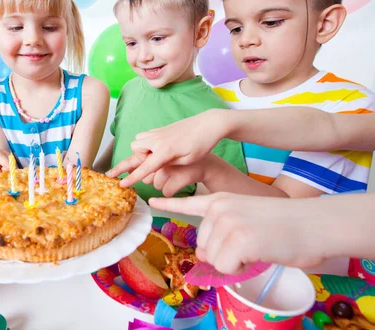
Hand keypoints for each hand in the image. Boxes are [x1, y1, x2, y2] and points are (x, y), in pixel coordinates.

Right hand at [107, 109, 225, 186]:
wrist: (209, 123)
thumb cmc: (202, 144)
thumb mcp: (187, 160)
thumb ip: (168, 164)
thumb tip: (155, 166)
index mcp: (165, 150)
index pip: (145, 167)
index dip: (132, 178)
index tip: (121, 184)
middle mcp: (158, 139)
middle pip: (135, 149)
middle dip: (137, 158)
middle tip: (145, 165)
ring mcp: (159, 132)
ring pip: (138, 140)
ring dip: (141, 150)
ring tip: (155, 156)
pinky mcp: (161, 128)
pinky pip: (145, 136)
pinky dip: (146, 143)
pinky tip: (157, 148)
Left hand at [149, 193, 329, 273]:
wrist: (314, 223)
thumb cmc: (286, 224)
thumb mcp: (248, 219)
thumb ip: (224, 231)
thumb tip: (205, 255)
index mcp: (221, 201)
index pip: (189, 203)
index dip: (170, 204)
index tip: (153, 201)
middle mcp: (218, 209)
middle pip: (204, 246)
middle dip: (225, 252)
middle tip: (253, 241)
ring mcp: (226, 222)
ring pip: (214, 258)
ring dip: (235, 260)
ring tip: (259, 243)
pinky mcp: (237, 239)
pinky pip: (226, 267)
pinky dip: (242, 267)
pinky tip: (259, 250)